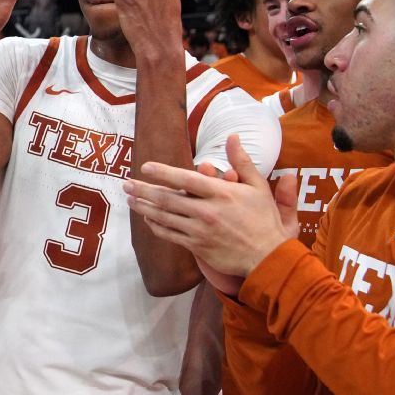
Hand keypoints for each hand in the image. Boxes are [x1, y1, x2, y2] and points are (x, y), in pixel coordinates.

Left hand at [125, 135, 292, 277]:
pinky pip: (170, 235)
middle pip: (168, 198)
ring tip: (130, 200)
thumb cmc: (264, 220)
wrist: (267, 256)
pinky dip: (156, 226)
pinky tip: (147, 219)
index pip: (185, 179)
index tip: (145, 167)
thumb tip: (232, 137)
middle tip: (127, 184)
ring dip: (145, 207)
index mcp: (221, 193)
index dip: (163, 172)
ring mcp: (200, 231)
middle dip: (144, 190)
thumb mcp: (258, 187)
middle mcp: (207, 211)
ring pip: (165, 217)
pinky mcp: (197, 247)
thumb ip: (241, 162)